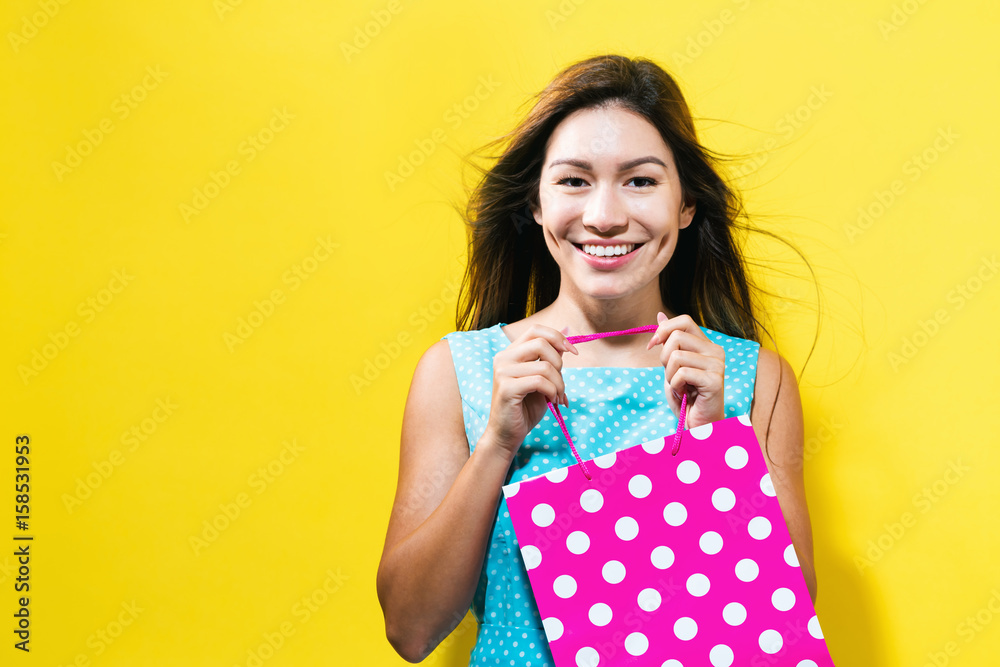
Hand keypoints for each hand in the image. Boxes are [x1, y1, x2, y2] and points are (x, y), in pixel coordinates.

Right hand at [483, 325, 578, 458]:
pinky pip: (540, 382)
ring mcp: (502, 372)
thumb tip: (568, 333)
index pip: (536, 330)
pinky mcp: (506, 388)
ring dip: (559, 383)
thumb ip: (551, 358)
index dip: (558, 336)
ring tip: (558, 396)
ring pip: (544, 366)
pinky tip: (552, 401)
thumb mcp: (542, 378)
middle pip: (541, 343)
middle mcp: (503, 358)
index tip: (573, 351)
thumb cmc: (525, 407)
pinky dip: (552, 391)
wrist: (507, 434)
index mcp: (511, 353)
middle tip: (560, 382)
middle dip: (559, 362)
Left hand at [646, 312, 725, 428]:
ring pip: (676, 356)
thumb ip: (669, 341)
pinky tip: (685, 395)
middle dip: (664, 358)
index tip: (651, 346)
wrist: (698, 424)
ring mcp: (717, 365)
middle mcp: (716, 351)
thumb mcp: (672, 365)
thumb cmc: (686, 397)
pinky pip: (682, 373)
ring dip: (669, 376)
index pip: (684, 320)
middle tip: (672, 376)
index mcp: (706, 345)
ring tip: (680, 387)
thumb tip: (660, 314)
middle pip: (676, 337)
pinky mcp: (714, 380)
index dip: (663, 330)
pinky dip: (676, 386)